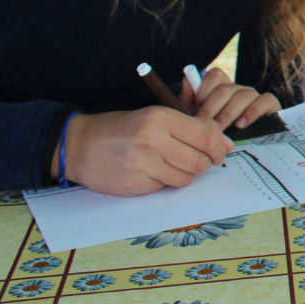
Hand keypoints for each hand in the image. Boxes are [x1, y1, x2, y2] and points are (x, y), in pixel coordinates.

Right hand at [57, 107, 233, 195]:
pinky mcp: (135, 185)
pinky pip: (165, 187)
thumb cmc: (122, 128)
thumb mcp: (155, 116)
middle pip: (200, 160)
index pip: (207, 135)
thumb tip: (225, 143)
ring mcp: (143, 164)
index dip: (219, 146)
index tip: (220, 151)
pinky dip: (165, 182)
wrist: (79, 145)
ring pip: (186, 178)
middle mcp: (152, 140)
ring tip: (172, 164)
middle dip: (205, 163)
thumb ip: (191, 127)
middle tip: (199, 161)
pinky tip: (153, 172)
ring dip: (185, 174)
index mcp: (160, 118)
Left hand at [182, 66, 280, 131]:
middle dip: (212, 107)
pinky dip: (253, 111)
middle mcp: (239, 90)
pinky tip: (242, 125)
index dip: (205, 87)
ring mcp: (255, 97)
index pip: (216, 75)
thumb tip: (186, 79)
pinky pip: (265, 100)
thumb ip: (189, 100)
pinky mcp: (271, 106)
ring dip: (229, 113)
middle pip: (226, 88)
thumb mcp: (200, 119)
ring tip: (221, 128)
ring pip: (244, 95)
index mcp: (222, 89)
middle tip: (205, 125)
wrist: (246, 152)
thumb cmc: (218, 135)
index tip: (196, 105)